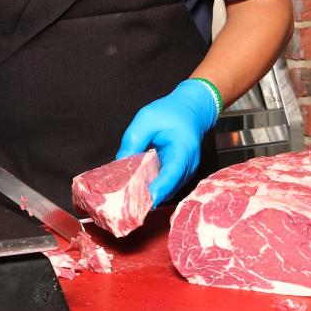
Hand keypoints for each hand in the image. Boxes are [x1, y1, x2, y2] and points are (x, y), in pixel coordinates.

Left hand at [116, 79, 218, 205]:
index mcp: (183, 151)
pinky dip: (150, 187)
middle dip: (147, 195)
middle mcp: (187, 167)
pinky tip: (135, 185)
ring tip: (126, 194)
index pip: (172, 175)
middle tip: (124, 199)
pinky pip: (164, 185)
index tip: (145, 199)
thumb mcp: (146, 119)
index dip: (159, 188)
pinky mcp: (178, 175)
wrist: (191, 111)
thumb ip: (133, 140)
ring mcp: (184, 173)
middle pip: (168, 188)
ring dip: (147, 193)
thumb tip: (119, 163)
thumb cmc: (170, 112)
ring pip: (165, 190)